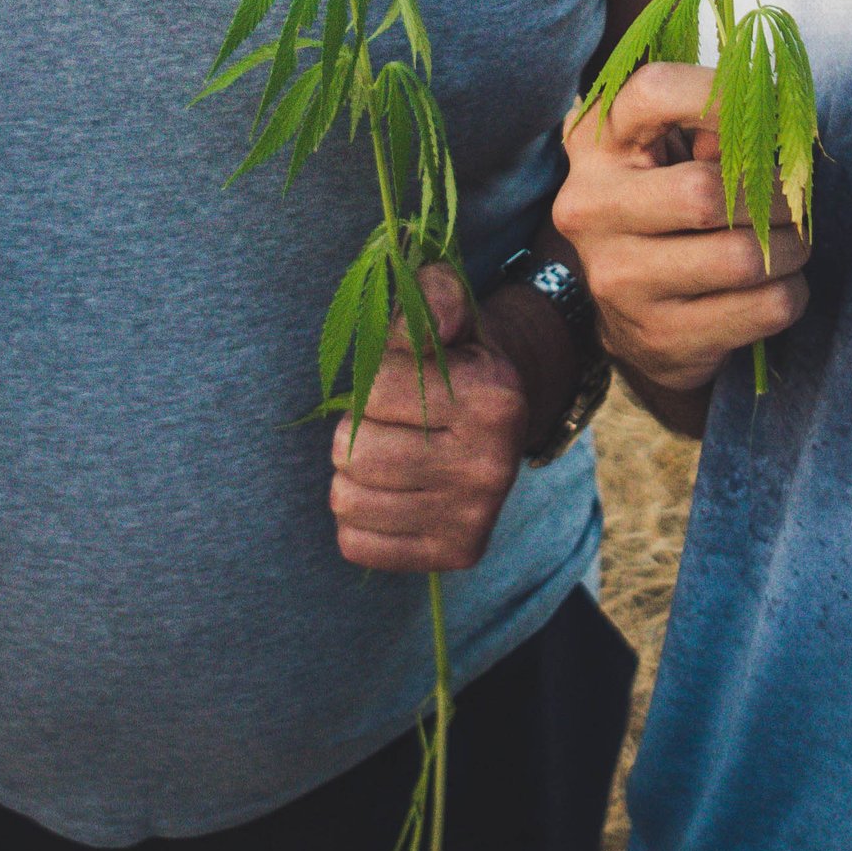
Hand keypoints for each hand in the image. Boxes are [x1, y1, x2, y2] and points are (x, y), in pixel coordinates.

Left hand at [327, 266, 527, 574]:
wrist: (502, 416)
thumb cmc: (455, 355)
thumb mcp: (446, 308)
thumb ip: (430, 296)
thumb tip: (426, 327)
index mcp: (493, 398)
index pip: (373, 391)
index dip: (369, 380)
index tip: (394, 380)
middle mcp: (492, 465)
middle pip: (355, 454)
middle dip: (354, 431)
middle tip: (383, 424)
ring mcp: (476, 517)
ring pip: (349, 501)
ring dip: (351, 476)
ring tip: (384, 456)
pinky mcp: (456, 554)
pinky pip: (356, 544)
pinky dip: (358, 519)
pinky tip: (387, 494)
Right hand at [553, 63, 808, 395]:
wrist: (633, 318)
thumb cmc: (666, 208)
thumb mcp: (671, 153)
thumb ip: (712, 126)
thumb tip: (774, 123)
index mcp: (596, 143)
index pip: (654, 92)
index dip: (723, 94)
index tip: (769, 110)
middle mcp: (591, 207)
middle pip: (706, 191)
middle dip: (774, 195)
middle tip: (794, 200)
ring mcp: (618, 278)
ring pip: (744, 257)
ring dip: (793, 247)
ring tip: (791, 243)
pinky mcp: (660, 336)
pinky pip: (764, 308)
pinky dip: (791, 291)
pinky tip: (778, 283)